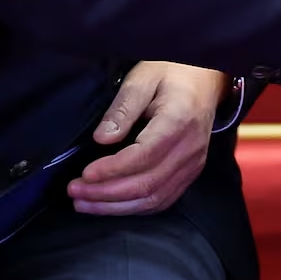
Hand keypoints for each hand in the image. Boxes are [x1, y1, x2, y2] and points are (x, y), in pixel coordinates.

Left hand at [68, 60, 226, 216]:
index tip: (83, 174)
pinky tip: (111, 205)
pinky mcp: (191, 172)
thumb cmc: (173, 72)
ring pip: (153, 199)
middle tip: (74, 192)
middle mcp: (190, 148)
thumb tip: (102, 139)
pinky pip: (163, 200)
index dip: (111, 170)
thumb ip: (122, 108)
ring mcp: (193, 163)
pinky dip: (134, 207)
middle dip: (105, 193)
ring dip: (116, 206)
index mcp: (179, 120)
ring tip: (84, 203)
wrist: (206, 78)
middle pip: (146, 184)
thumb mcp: (143, 77)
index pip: (143, 156)